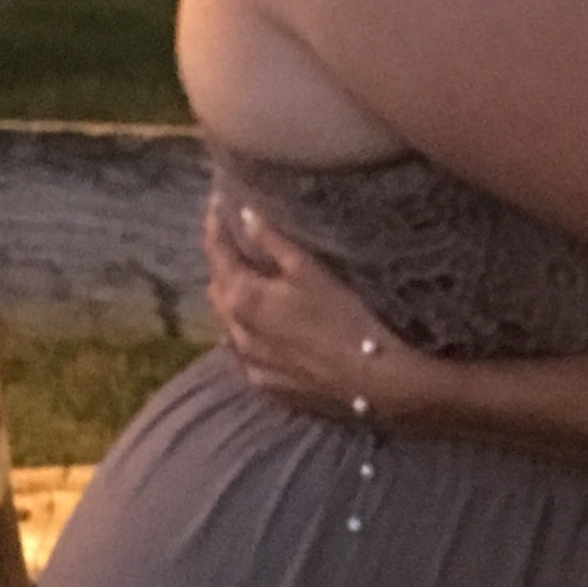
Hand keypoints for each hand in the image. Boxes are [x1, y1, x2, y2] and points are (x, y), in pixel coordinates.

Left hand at [203, 194, 422, 421]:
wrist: (373, 378)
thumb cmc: (345, 316)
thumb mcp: (310, 271)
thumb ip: (273, 242)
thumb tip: (246, 215)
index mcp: (243, 297)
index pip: (216, 253)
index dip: (214, 225)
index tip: (216, 203)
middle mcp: (235, 331)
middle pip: (217, 288)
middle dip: (222, 262)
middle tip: (234, 241)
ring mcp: (249, 362)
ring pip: (228, 322)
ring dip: (233, 298)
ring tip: (247, 281)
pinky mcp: (265, 383)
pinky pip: (243, 352)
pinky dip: (246, 332)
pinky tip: (259, 329)